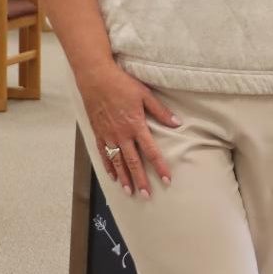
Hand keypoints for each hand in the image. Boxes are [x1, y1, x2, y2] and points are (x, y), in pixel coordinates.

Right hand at [76, 58, 178, 198]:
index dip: (160, 166)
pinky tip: (113, 176)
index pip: (151, 151)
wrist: (95, 77)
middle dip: (141, 180)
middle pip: (133, 162)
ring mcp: (108, 135)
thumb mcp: (145, 94)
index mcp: (136, 125)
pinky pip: (103, 154)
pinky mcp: (98, 132)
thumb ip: (161, 111)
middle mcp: (121, 134)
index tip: (167, 179)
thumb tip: (177, 123)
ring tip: (130, 191)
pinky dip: (108, 166)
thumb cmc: (121, 84)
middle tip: (146, 195)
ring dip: (124, 178)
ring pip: (117, 162)